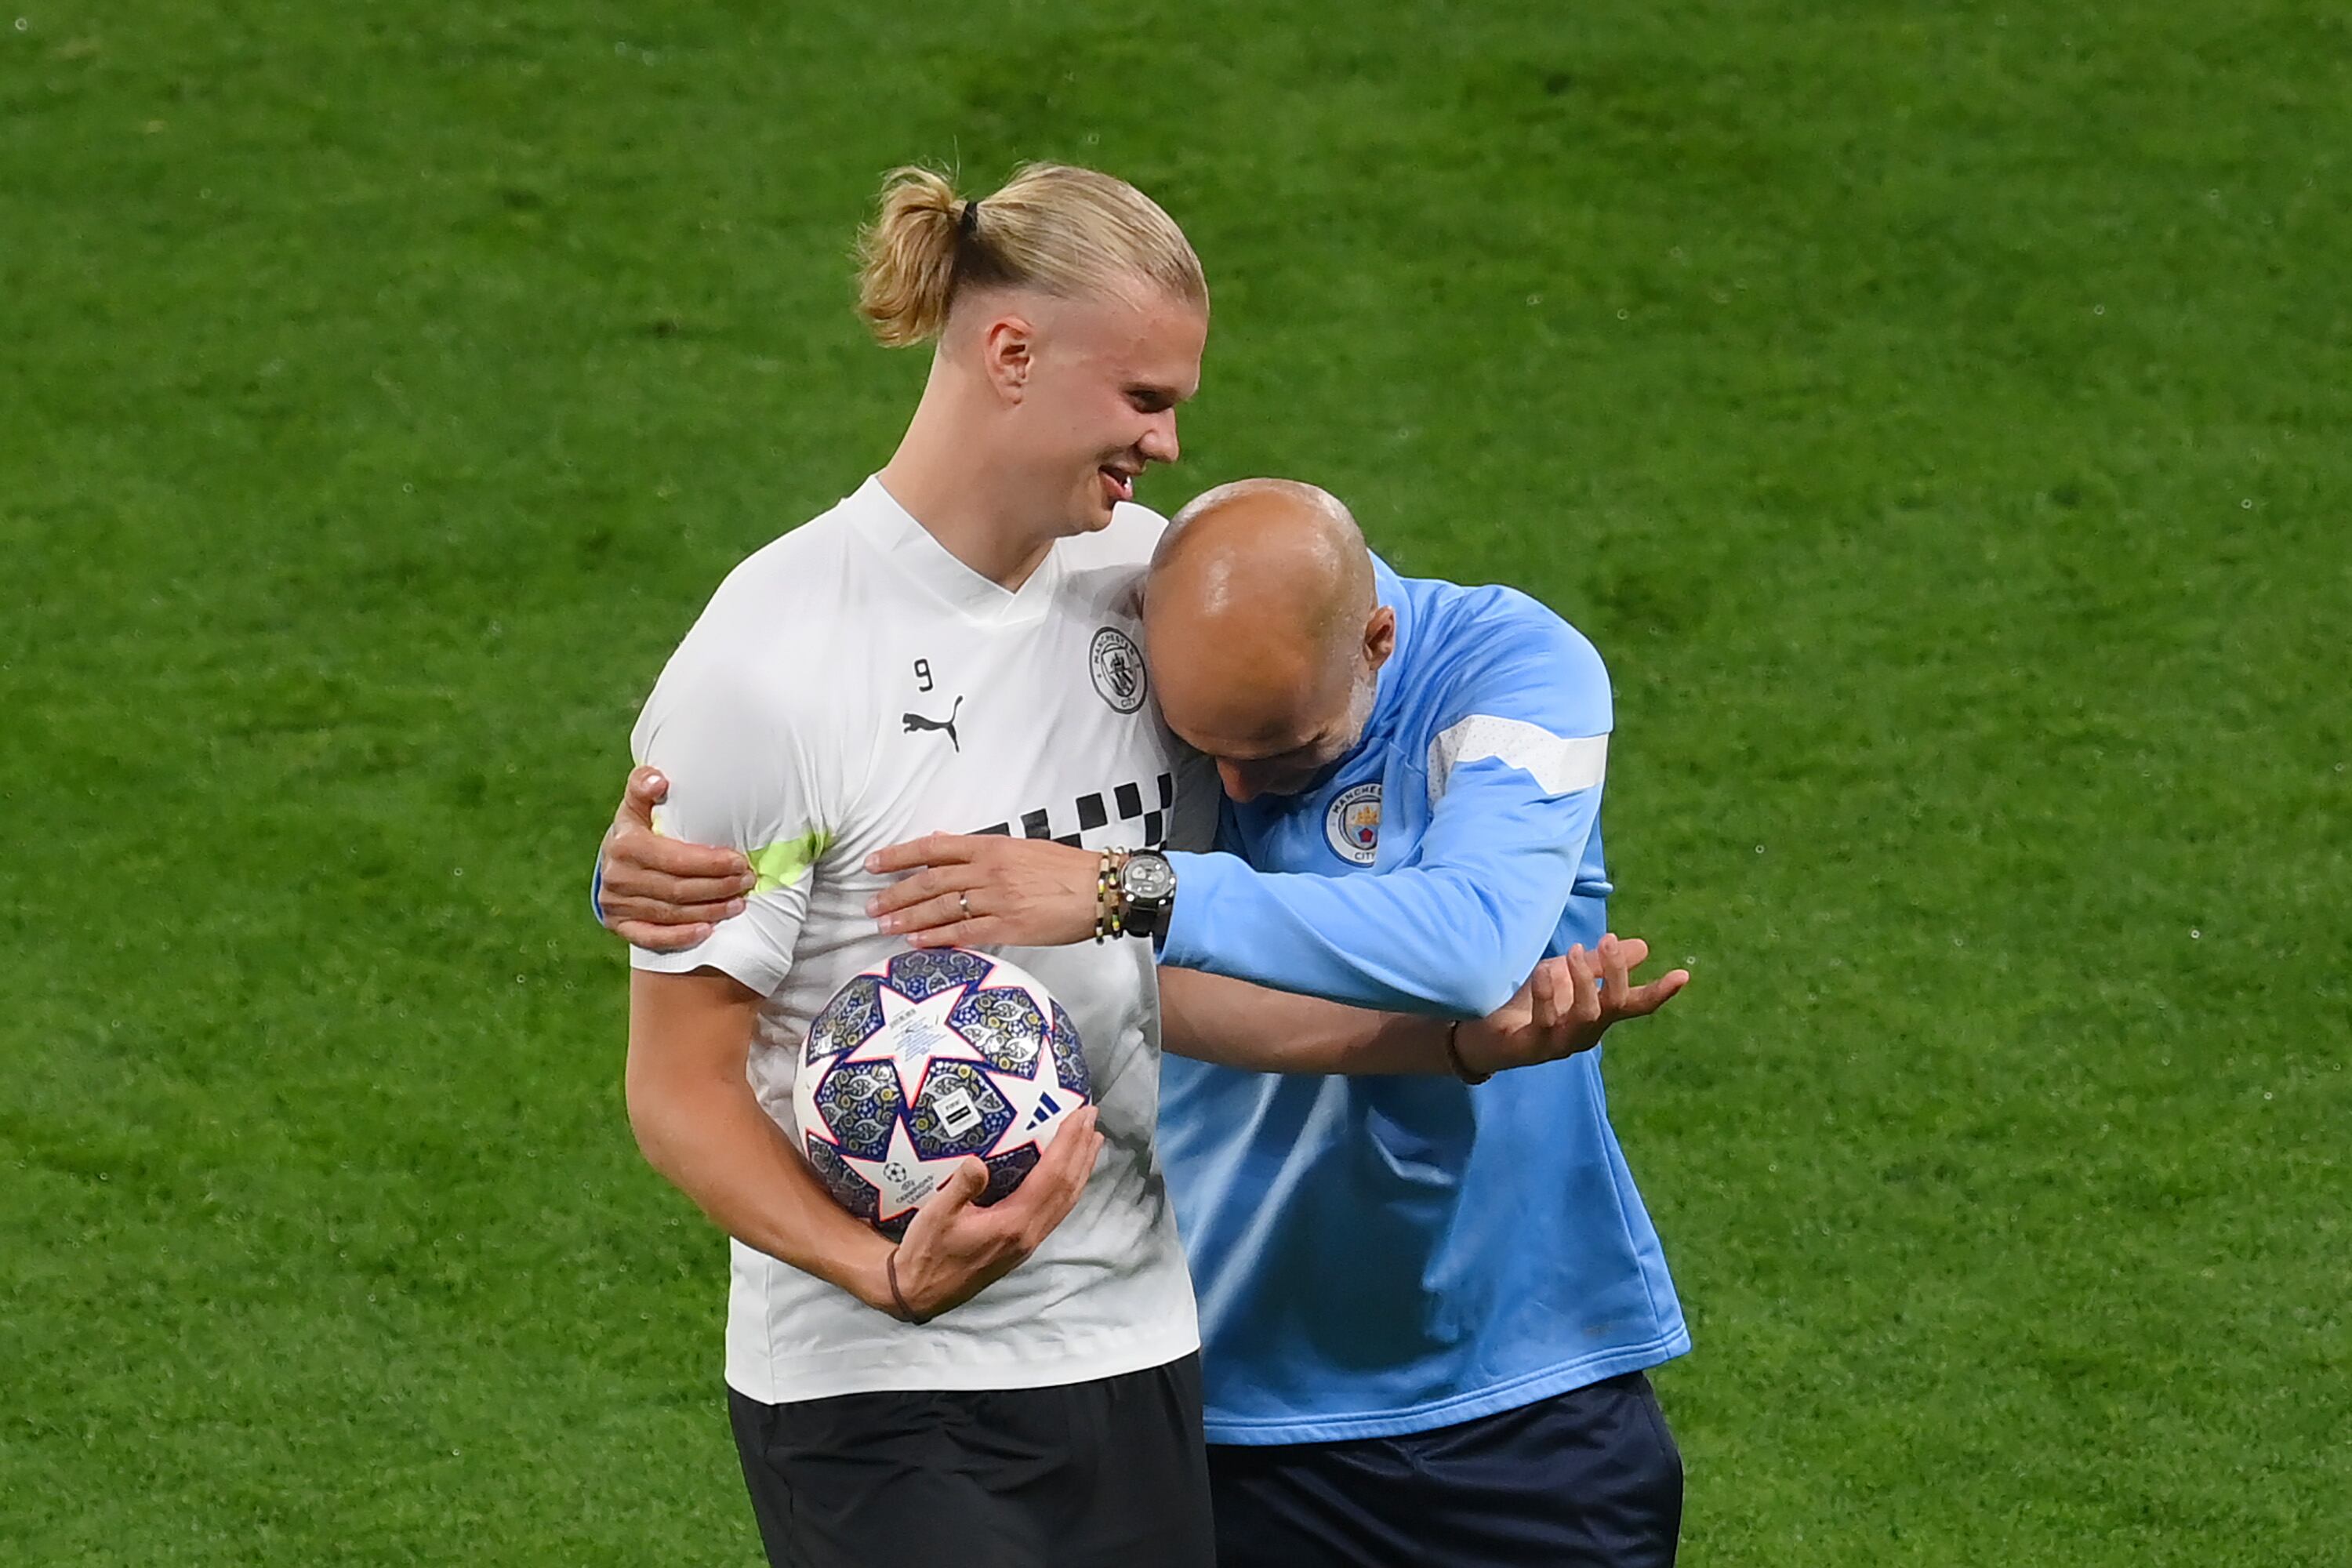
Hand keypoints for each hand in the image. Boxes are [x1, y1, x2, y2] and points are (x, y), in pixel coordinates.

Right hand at [597, 765, 756, 951]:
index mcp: (625, 844)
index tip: (740, 861)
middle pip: (677, 888)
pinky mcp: (620, 926)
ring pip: (671, 913)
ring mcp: (616, 905)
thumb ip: (644, 787)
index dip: (711, 863)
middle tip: (747, 881)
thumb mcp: (636, 806)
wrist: (611, 865)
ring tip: (739, 903)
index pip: (675, 859)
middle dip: (718, 886)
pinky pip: (652, 938)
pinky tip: (708, 931)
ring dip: (710, 910)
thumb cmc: (635, 831)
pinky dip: (681, 936)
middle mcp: (618, 876)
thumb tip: (659, 780)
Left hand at [864, 833, 1100, 948]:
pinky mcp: (1008, 927)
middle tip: (871, 905)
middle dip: (895, 894)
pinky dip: (937, 937)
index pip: (933, 849)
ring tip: (884, 925)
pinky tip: (917, 942)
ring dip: (908, 918)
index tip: (873, 863)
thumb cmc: (1066, 868)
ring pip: (941, 908)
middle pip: (929, 882)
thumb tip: (941, 842)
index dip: (899, 856)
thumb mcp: (1021, 847)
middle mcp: (988, 871)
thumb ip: (981, 848)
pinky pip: (964, 932)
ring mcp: (997, 900)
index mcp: (991, 847)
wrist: (1101, 888)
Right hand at [883, 1107, 1104, 1318]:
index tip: (1080, 1116)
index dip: (1068, 1144)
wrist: (921, 1293)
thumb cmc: (925, 1253)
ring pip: (1066, 1201)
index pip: (1051, 1177)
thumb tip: (977, 1161)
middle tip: (1091, 1116)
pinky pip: (1056, 1210)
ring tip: (1091, 1141)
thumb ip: (960, 1188)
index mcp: (1013, 1224)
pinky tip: (1067, 1175)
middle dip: (1082, 1151)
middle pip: (1067, 1188)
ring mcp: (1028, 1242)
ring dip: (1081, 1168)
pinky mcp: (1022, 1246)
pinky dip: (1068, 1186)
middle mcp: (1029, 1234)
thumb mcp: (936, 1216)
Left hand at [1456, 934, 1689, 1074]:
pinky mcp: (1531, 1047)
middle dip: (1614, 973)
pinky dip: (1548, 994)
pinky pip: (1545, 1022)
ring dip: (1582, 981)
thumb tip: (1643, 947)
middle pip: (1612, 1007)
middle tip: (1607, 940)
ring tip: (1572, 953)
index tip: (1683, 974)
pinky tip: (1544, 972)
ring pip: (1585, 1017)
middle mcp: (1584, 1033)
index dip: (1659, 992)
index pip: (1635, 1005)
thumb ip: (1600, 964)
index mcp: (1597, 1015)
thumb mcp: (1568, 974)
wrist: (1483, 1031)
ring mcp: (1558, 1043)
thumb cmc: (1531, 1002)